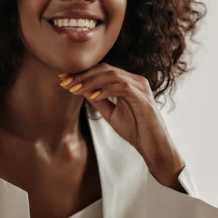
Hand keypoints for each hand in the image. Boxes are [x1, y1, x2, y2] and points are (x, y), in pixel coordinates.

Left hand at [59, 64, 185, 188]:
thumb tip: (83, 90)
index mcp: (129, 82)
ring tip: (74, 89)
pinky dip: (105, 90)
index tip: (63, 80)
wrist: (154, 147)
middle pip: (105, 69)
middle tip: (64, 83)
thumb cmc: (136, 131)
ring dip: (90, 82)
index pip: (103, 71)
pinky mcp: (143, 99)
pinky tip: (92, 96)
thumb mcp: (112, 114)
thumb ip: (100, 101)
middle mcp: (136, 81)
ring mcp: (141, 88)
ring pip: (112, 75)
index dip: (82, 74)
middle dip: (82, 76)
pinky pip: (122, 87)